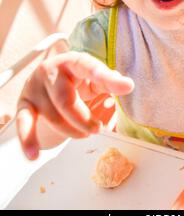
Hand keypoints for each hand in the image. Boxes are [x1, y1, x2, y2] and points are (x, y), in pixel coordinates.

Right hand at [16, 51, 133, 159]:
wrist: (48, 81)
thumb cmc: (76, 82)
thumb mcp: (94, 80)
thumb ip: (109, 83)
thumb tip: (126, 85)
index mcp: (74, 62)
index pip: (90, 67)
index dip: (107, 78)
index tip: (126, 86)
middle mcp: (52, 71)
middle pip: (66, 100)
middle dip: (84, 120)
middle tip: (98, 128)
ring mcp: (36, 87)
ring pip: (52, 116)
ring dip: (71, 131)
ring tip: (83, 133)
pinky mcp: (25, 103)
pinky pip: (24, 122)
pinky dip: (28, 140)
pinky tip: (34, 154)